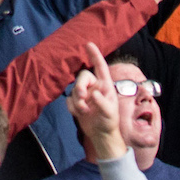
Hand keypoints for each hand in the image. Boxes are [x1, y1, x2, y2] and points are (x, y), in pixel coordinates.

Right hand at [67, 43, 127, 159]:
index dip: (95, 55)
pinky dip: (72, 106)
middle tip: (82, 98)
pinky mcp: (77, 103)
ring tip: (83, 111)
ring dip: (76, 100)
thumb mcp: (110, 113)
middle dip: (80, 86)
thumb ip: (103, 103)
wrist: (101, 135)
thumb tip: (94, 93)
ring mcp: (85, 94)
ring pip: (74, 89)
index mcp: (105, 85)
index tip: (89, 44)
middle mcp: (94, 87)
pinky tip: (78, 114)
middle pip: (82, 77)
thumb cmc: (109, 121)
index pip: (100, 67)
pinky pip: (69, 99)